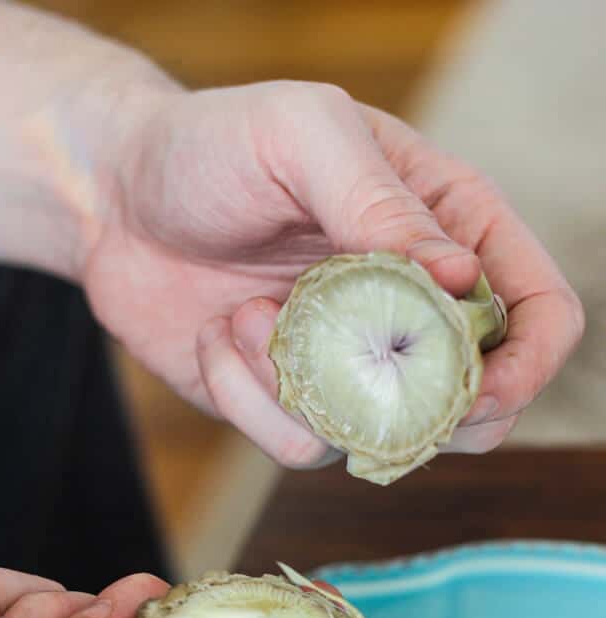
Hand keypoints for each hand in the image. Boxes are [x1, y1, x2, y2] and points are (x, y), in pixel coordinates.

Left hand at [83, 80, 582, 463]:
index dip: (528, 363)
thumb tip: (458, 280)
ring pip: (384, 437)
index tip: (475, 387)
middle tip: (354, 371)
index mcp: (446, 229)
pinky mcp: (294, 402)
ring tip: (247, 315)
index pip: (538, 310)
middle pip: (480, 402)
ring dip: (308, 391)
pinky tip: (219, 338)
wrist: (115, 203)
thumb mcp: (299, 135)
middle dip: (428, 412)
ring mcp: (354, 362)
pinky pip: (301, 447)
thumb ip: (378, 202)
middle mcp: (412, 306)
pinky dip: (251, 401)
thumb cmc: (210, 147)